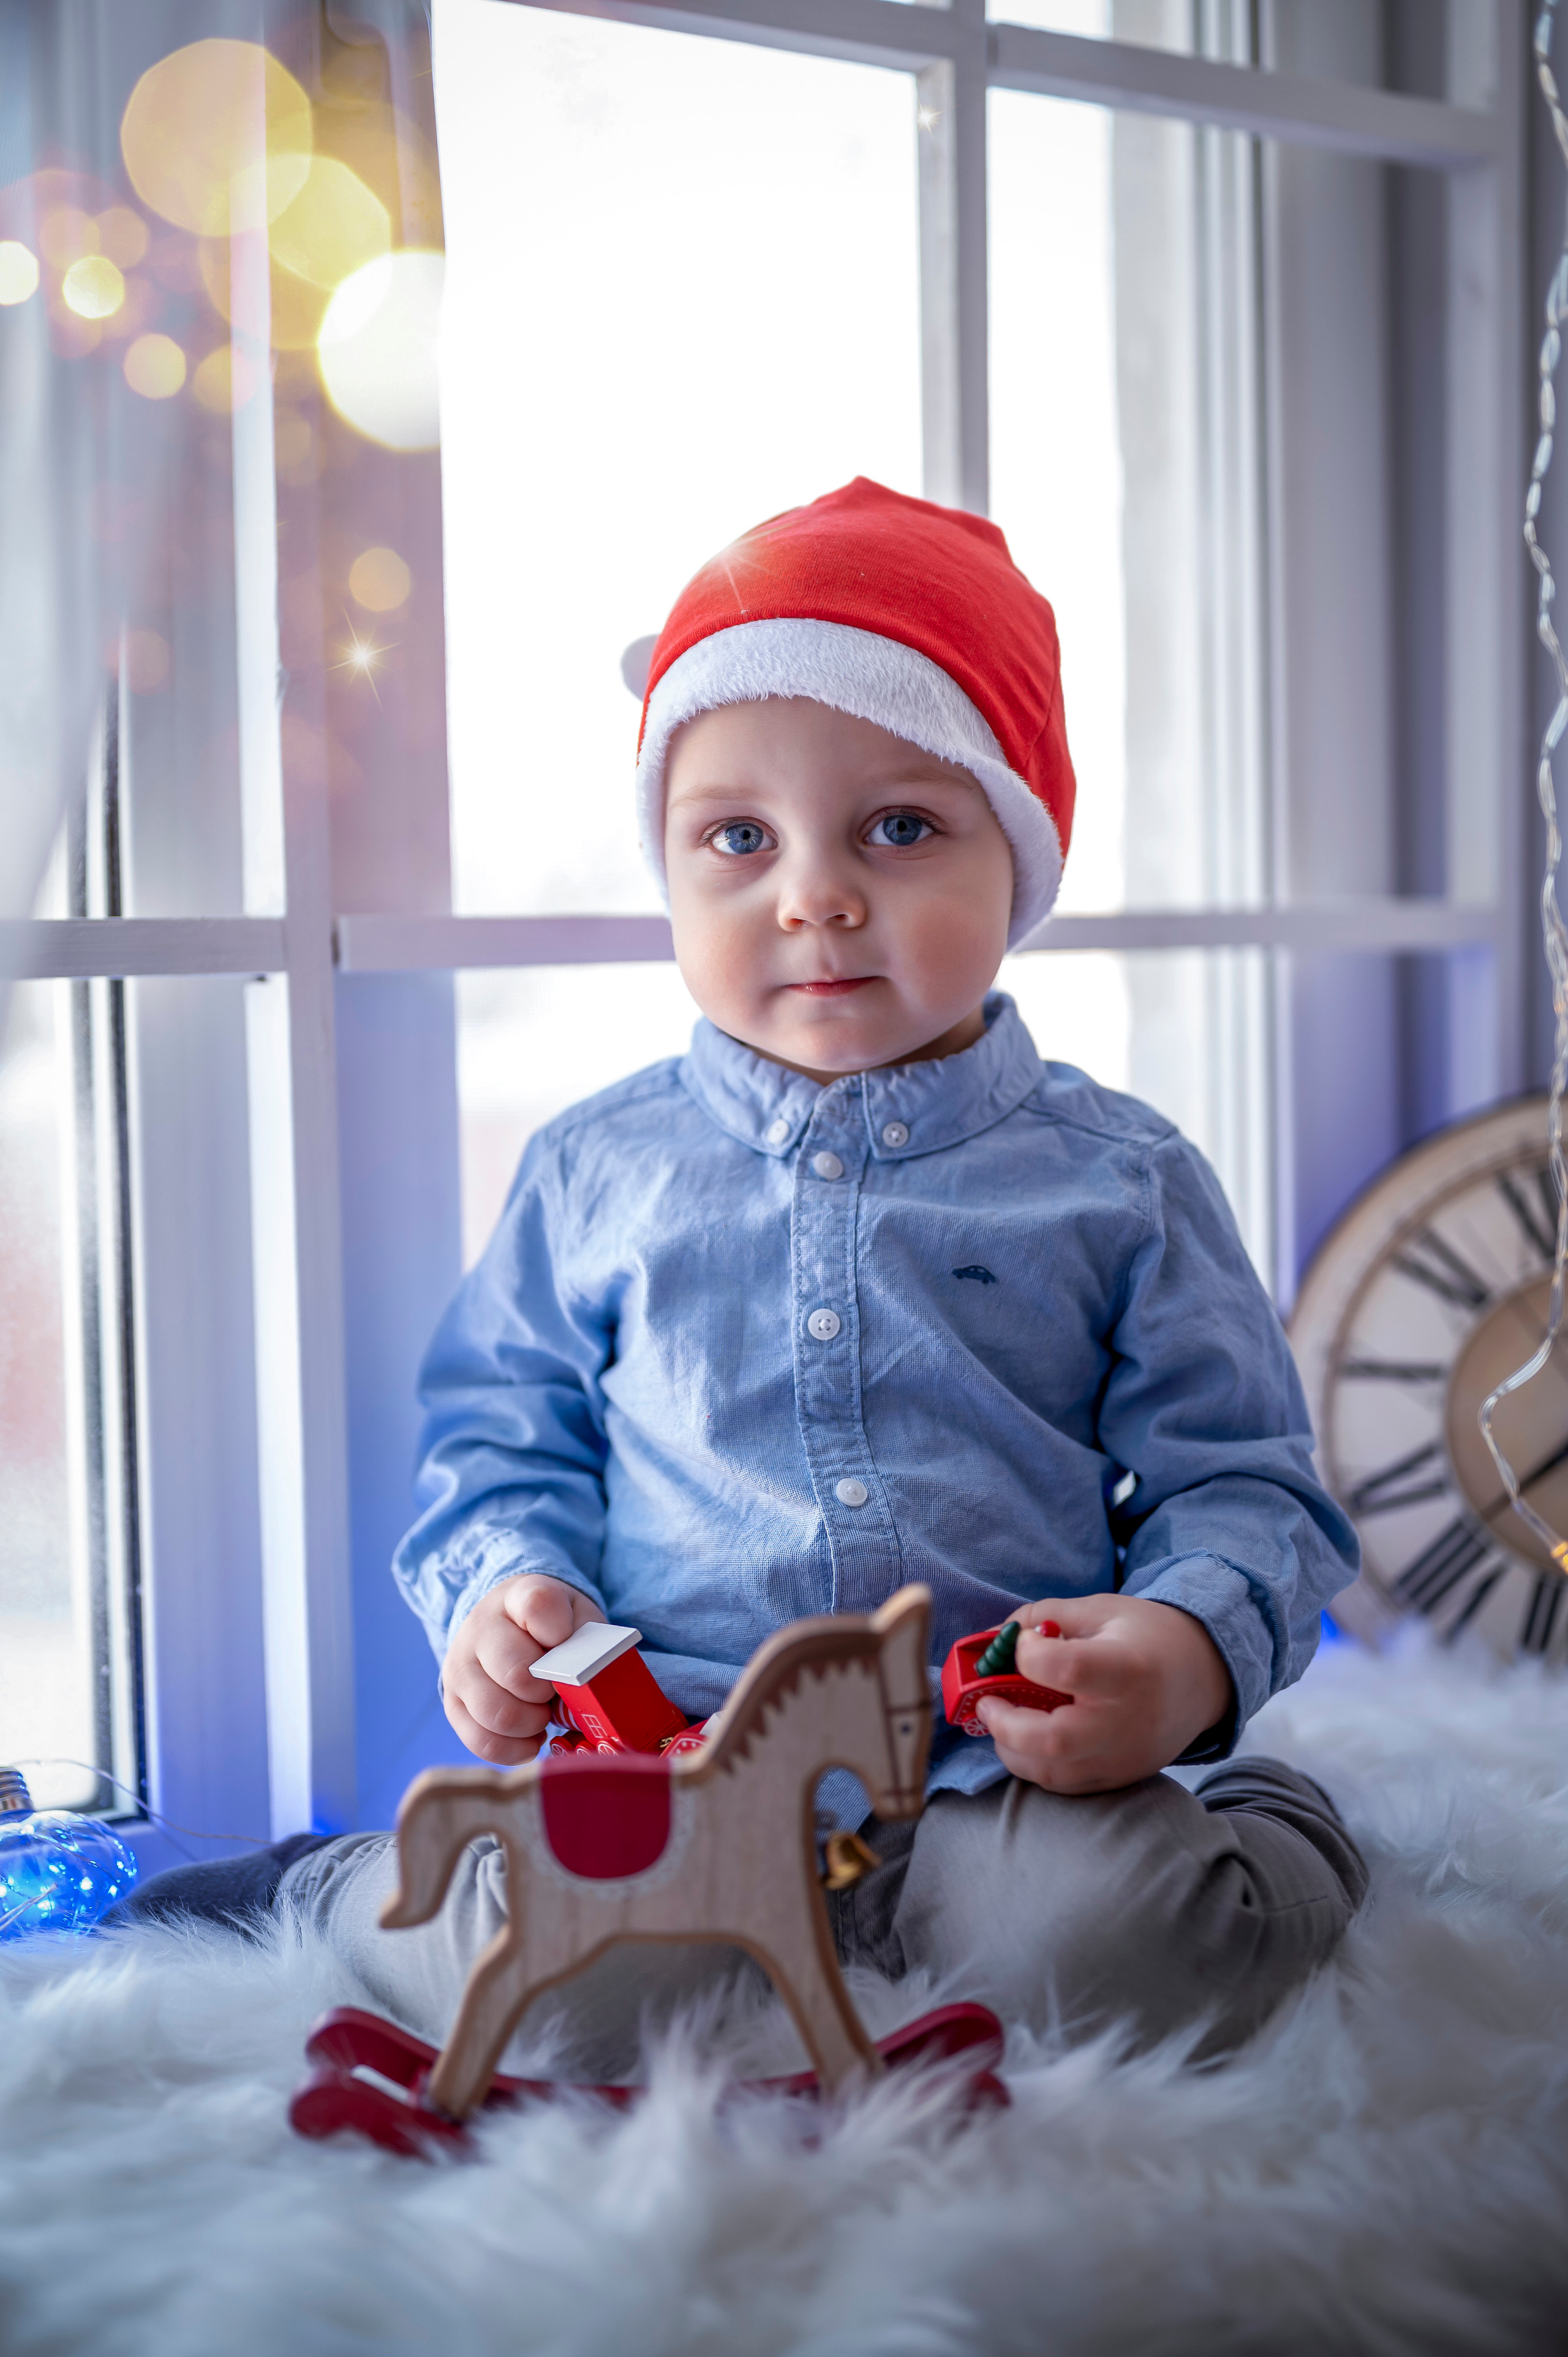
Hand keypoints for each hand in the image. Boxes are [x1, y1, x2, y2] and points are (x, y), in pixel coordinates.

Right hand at [441, 1573, 604, 1764]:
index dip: (559, 1632)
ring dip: (532, 1724)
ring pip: (496, 1714)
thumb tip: (582, 1686)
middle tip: (556, 1690)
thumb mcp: (578, 1618)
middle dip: (547, 1692)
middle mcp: (481, 1627)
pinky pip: (482, 1743)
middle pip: (516, 1672)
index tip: (566, 1643)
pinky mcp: (452, 1703)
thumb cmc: (554, 1626)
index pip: (538, 1606)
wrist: (510, 1625)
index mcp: (519, 1595)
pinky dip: (515, 1749)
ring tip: (543, 1714)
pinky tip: (531, 1736)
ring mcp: (460, 1666)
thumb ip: (587, 1643)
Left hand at [976, 1593, 1232, 1794]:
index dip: (1029, 1655)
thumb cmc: (1147, 1636)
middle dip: (1005, 1723)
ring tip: (1003, 1717)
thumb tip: (996, 1636)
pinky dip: (1035, 1764)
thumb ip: (1045, 1615)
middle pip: (1055, 1741)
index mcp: (1127, 1668)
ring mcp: (1125, 1757)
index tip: (1021, 1644)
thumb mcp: (1101, 1609)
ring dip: (1012, 1748)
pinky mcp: (1121, 1778)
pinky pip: (1065, 1785)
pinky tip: (1028, 1736)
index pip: (1068, 1670)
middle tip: (987, 1700)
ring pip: (1053, 1773)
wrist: (1202, 1677)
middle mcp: (1127, 1721)